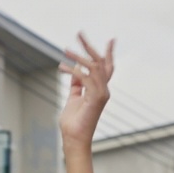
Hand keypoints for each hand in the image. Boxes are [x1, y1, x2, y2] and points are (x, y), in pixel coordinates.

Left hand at [57, 33, 114, 150]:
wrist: (74, 139)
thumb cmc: (73, 122)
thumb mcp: (73, 98)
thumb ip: (76, 85)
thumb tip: (74, 72)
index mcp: (100, 90)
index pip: (107, 68)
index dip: (108, 54)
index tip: (111, 40)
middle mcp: (104, 90)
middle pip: (101, 63)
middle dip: (90, 47)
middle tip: (79, 33)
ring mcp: (102, 94)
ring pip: (93, 67)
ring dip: (78, 57)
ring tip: (65, 50)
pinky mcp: (96, 98)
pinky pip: (86, 78)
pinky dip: (74, 71)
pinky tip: (62, 68)